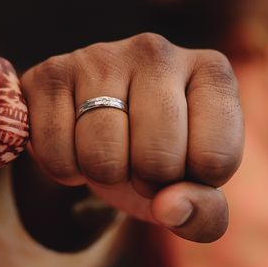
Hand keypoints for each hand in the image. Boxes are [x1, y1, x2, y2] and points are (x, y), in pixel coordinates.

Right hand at [19, 33, 242, 242]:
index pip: (215, 157)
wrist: (100, 132)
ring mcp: (100, 56)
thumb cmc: (161, 156)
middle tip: (141, 164)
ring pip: (103, 156)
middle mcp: (157, 52)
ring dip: (104, 177)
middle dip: (148, 183)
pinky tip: (76, 144)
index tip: (185, 165)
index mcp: (211, 72)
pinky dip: (65, 170)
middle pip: (157, 157)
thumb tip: (169, 207)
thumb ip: (205, 214)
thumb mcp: (194, 189)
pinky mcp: (52, 72)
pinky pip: (55, 153)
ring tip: (110, 152)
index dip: (195, 184)